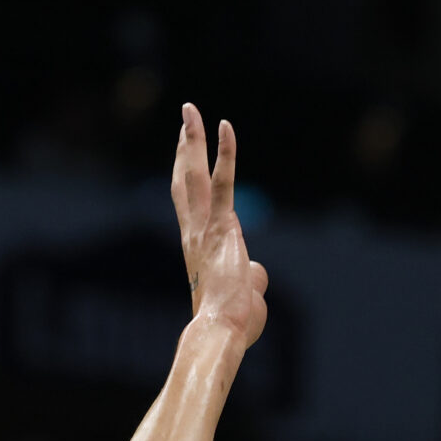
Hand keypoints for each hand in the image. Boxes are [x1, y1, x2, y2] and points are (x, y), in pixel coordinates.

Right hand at [170, 104, 267, 345]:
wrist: (221, 331)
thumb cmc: (233, 322)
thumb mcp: (244, 295)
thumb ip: (250, 276)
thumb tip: (256, 271)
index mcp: (197, 247)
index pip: (187, 203)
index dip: (184, 173)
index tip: (184, 150)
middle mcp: (193, 233)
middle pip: (183, 180)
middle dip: (183, 146)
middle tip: (185, 117)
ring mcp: (204, 228)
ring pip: (193, 174)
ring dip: (191, 138)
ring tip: (190, 109)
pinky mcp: (223, 227)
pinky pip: (223, 183)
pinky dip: (224, 154)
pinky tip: (223, 126)